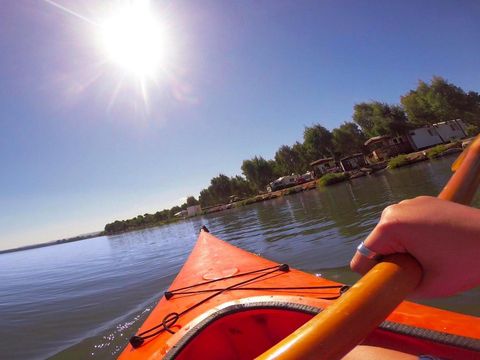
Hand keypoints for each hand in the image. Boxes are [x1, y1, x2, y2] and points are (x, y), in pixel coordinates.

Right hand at [350, 196, 479, 297]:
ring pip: (389, 236)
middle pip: (376, 245)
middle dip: (390, 260)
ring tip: (429, 256)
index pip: (362, 258)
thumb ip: (397, 287)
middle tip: (418, 270)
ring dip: (401, 249)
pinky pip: (404, 226)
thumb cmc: (465, 263)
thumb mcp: (426, 286)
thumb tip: (383, 286)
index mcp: (390, 226)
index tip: (393, 284)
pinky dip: (412, 237)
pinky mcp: (421, 202)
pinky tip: (434, 244)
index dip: (373, 276)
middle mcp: (393, 210)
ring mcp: (407, 203)